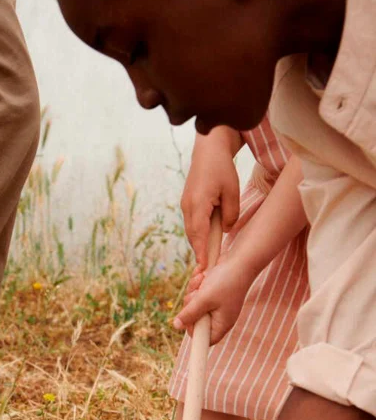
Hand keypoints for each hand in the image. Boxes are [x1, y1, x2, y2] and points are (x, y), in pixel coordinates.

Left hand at [173, 255, 253, 343]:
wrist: (240, 259)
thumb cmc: (227, 280)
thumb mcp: (204, 299)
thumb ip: (190, 313)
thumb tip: (176, 326)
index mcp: (221, 323)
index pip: (204, 339)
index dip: (192, 330)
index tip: (188, 316)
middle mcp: (219, 316)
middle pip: (194, 320)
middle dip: (191, 304)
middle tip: (197, 294)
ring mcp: (216, 305)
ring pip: (193, 305)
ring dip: (193, 291)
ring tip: (202, 280)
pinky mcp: (212, 294)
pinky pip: (197, 294)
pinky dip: (197, 284)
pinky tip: (202, 275)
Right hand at [181, 130, 240, 271]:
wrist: (208, 150)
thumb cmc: (222, 168)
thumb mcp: (232, 190)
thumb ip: (230, 213)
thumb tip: (226, 229)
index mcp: (198, 204)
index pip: (199, 234)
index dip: (202, 252)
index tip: (203, 267)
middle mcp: (188, 207)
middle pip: (193, 236)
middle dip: (199, 252)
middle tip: (206, 269)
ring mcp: (185, 205)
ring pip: (192, 231)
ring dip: (199, 243)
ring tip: (207, 258)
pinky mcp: (187, 203)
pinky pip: (192, 223)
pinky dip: (198, 234)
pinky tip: (206, 240)